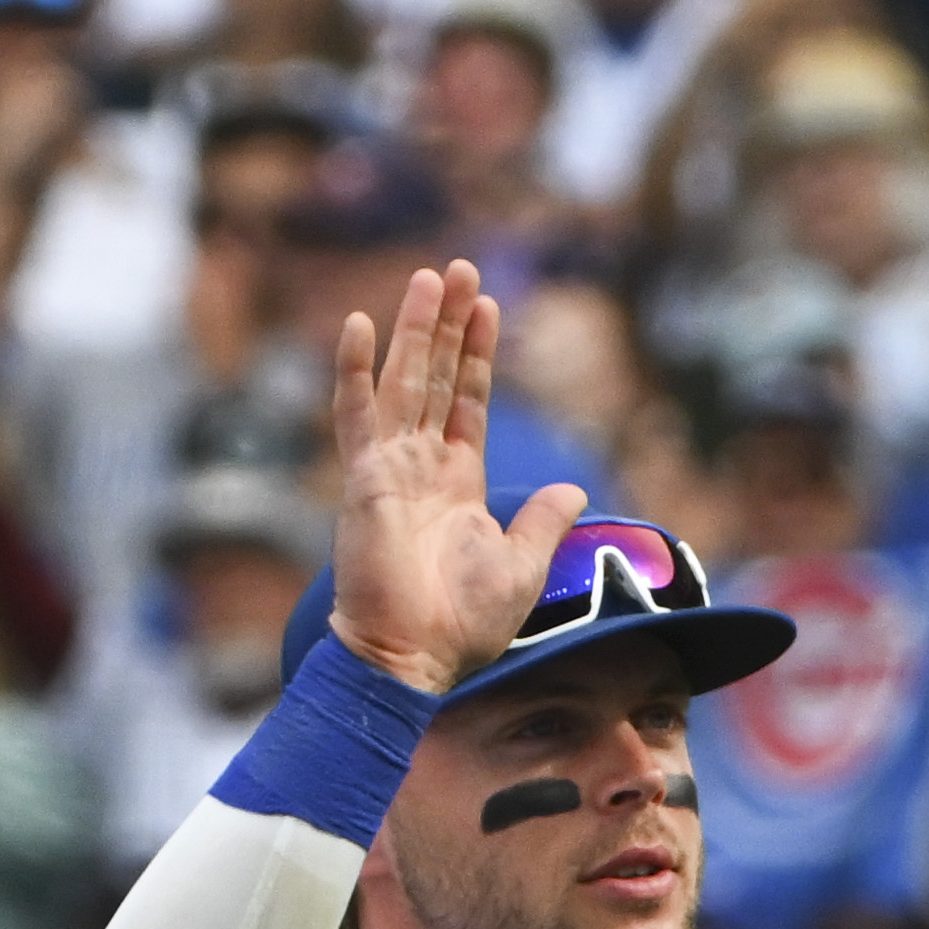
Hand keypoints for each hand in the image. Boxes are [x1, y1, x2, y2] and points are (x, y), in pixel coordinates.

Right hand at [318, 259, 587, 694]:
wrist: (412, 659)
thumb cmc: (463, 626)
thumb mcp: (522, 567)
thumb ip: (543, 520)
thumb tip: (573, 488)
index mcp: (456, 485)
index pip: (468, 403)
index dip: (479, 356)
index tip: (489, 307)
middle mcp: (420, 468)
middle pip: (438, 379)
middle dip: (450, 325)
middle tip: (460, 269)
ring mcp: (389, 469)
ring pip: (405, 382)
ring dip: (417, 329)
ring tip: (431, 277)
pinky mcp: (364, 479)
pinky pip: (357, 415)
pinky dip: (355, 370)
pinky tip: (360, 325)